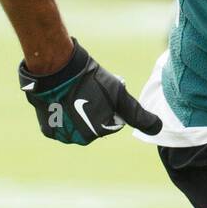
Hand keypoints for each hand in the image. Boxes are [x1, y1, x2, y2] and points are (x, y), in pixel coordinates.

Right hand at [19, 39, 161, 144]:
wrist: (56, 68)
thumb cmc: (91, 79)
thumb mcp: (119, 94)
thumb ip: (139, 115)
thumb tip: (159, 128)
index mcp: (99, 132)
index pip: (111, 121)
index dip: (109, 104)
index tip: (100, 92)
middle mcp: (80, 139)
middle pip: (93, 125)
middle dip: (94, 110)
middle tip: (86, 92)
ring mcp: (63, 135)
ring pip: (76, 126)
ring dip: (77, 114)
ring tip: (74, 95)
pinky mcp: (47, 130)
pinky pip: (60, 125)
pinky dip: (62, 115)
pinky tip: (62, 101)